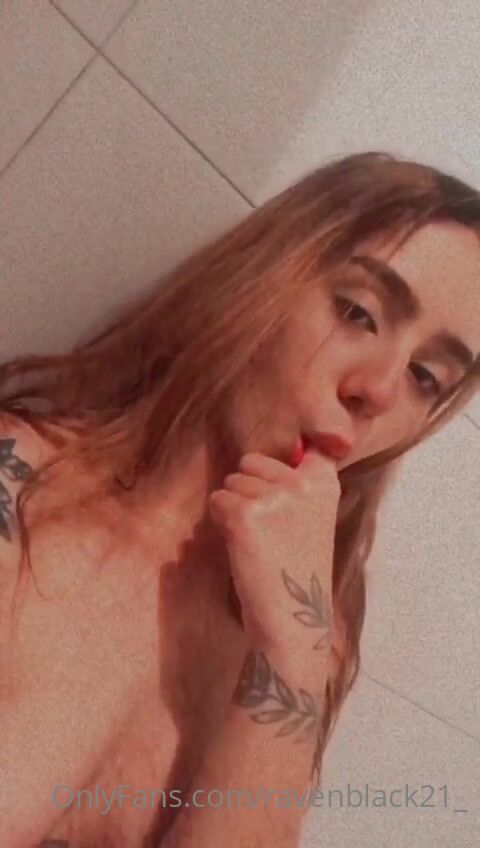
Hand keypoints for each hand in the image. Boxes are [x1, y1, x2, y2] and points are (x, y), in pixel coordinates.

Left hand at [208, 445, 340, 666]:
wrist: (292, 621)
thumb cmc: (296, 570)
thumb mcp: (312, 517)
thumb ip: (300, 483)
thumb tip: (292, 444)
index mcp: (325, 482)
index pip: (303, 444)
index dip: (286, 460)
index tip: (292, 464)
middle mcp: (302, 483)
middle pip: (251, 461)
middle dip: (250, 489)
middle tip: (268, 531)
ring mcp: (274, 497)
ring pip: (230, 482)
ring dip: (234, 509)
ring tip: (257, 543)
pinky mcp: (244, 515)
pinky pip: (217, 501)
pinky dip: (221, 523)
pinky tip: (242, 548)